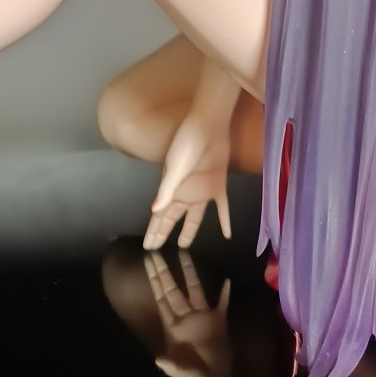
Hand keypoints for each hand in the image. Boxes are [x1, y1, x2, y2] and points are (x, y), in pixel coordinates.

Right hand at [144, 108, 232, 249]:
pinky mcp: (217, 186)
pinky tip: (227, 234)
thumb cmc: (187, 145)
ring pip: (194, 218)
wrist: (209, 126)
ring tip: (183, 245)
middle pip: (173, 219)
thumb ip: (167, 190)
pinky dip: (224, 221)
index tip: (148, 246)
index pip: (160, 216)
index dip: (154, 231)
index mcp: (172, 190)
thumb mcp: (175, 168)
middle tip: (156, 249)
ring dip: (189, 231)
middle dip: (164, 233)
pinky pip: (222, 208)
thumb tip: (154, 210)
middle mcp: (185, 194)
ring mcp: (202, 191)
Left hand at [145, 250, 232, 376]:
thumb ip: (170, 365)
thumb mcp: (178, 373)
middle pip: (173, 289)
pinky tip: (226, 280)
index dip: (154, 280)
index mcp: (172, 326)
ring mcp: (202, 318)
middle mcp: (185, 317)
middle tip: (156, 251)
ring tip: (185, 253)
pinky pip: (222, 304)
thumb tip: (158, 360)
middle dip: (164, 270)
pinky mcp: (219, 323)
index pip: (160, 298)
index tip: (148, 262)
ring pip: (194, 290)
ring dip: (190, 272)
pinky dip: (225, 293)